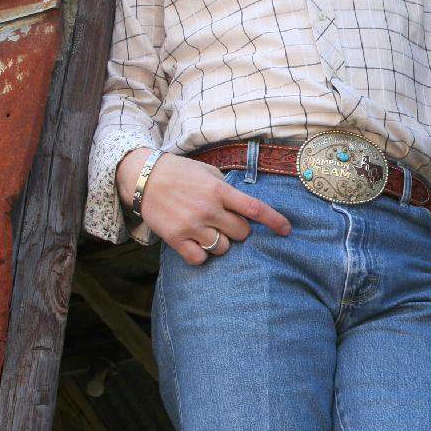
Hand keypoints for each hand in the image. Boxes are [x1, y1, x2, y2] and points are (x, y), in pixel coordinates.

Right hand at [116, 148, 291, 264]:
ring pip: (223, 248)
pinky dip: (201, 255)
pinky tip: (195, 243)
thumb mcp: (207, 171)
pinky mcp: (176, 238)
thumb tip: (245, 205)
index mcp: (219, 190)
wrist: (143, 177)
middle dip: (239, 231)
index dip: (274, 221)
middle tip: (225, 223)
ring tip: (207, 232)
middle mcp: (208, 208)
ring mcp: (192, 225)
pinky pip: (200, 258)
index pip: (254, 208)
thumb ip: (227, 187)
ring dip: (220, 243)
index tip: (287, 230)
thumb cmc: (179, 173)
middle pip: (241, 233)